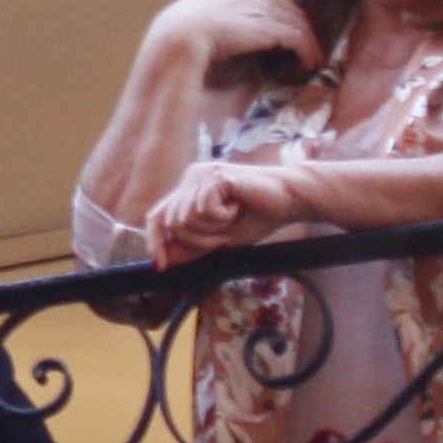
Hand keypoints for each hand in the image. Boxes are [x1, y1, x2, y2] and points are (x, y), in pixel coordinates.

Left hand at [142, 158, 302, 266]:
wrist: (288, 201)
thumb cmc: (256, 219)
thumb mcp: (219, 241)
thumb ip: (191, 248)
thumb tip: (163, 262)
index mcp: (187, 192)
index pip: (157, 217)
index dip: (154, 242)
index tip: (160, 268)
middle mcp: (190, 180)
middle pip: (173, 225)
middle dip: (199, 241)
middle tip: (226, 237)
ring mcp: (200, 175)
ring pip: (186, 218)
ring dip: (213, 229)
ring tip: (233, 218)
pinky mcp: (214, 175)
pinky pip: (204, 209)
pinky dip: (222, 217)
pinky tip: (237, 206)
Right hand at [152, 0, 321, 74]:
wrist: (179, 36)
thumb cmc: (182, 32)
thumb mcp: (203, 19)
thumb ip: (220, 21)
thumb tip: (222, 34)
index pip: (273, 2)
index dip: (285, 20)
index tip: (290, 37)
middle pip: (292, 11)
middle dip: (304, 29)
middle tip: (310, 49)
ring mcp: (266, 9)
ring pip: (300, 25)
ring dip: (311, 43)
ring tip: (315, 60)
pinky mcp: (272, 28)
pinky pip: (300, 39)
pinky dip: (309, 52)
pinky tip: (310, 64)